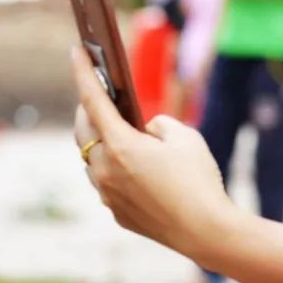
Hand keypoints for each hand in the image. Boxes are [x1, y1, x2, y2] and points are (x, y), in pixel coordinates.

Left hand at [71, 45, 230, 254]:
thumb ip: (159, 124)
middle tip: (99, 95)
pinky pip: (106, 183)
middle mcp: (105, 170)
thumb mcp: (186, 137)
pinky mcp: (116, 213)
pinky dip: (112, 168)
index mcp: (120, 146)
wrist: (206, 231)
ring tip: (118, 131)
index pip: (93, 100)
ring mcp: (107, 195)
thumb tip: (145, 131)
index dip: (82, 72)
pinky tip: (133, 166)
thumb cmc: (199, 179)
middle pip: (84, 131)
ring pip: (91, 160)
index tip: (76, 51)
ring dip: (100, 142)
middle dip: (88, 110)